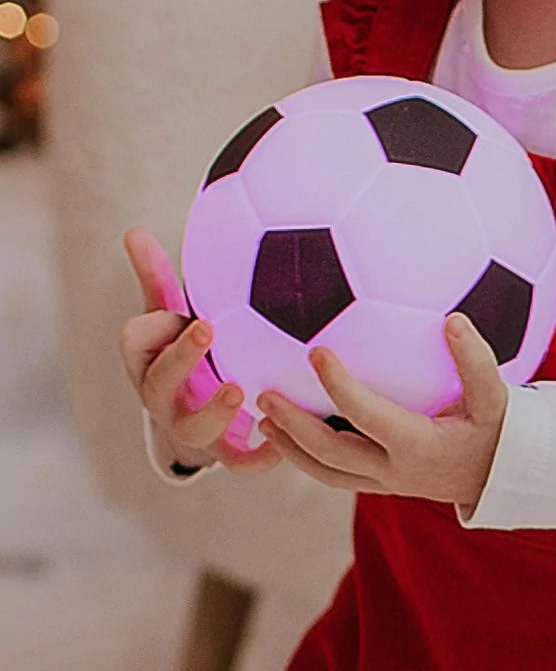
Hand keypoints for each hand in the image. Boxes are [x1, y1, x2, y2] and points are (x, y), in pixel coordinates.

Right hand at [118, 226, 280, 474]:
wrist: (198, 403)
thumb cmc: (186, 348)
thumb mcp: (170, 313)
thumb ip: (157, 278)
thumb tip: (133, 231)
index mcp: (149, 358)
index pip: (134, 341)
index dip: (151, 327)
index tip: (174, 309)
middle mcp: (164, 395)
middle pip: (159, 383)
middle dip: (180, 357)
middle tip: (206, 327)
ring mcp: (192, 427)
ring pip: (194, 430)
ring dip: (214, 411)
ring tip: (239, 389)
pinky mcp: (224, 449)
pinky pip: (237, 464)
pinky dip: (257, 459)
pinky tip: (282, 445)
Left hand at [257, 312, 507, 511]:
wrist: (501, 477)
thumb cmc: (498, 432)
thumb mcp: (497, 398)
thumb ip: (476, 361)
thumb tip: (453, 321)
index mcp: (419, 446)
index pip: (368, 416)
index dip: (339, 386)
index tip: (316, 352)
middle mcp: (395, 471)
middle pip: (332, 455)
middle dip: (295, 426)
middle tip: (264, 395)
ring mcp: (385, 483)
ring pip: (327, 473)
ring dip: (291, 448)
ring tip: (262, 421)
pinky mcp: (381, 483)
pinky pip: (336, 476)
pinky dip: (307, 459)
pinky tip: (288, 435)